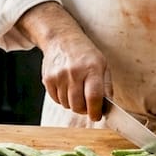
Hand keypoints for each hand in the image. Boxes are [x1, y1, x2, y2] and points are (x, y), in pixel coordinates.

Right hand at [17, 2, 107, 120]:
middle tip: (87, 105)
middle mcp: (74, 72)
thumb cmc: (86, 54)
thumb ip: (106, 87)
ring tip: (77, 90)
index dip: (96, 112)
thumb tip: (107, 108)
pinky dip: (63, 99)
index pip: (93, 97)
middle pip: (78, 105)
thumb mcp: (103, 65)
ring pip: (67, 105)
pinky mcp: (48, 79)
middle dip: (84, 110)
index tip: (97, 116)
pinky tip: (67, 87)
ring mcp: (59, 76)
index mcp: (92, 68)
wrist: (62, 39)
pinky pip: (56, 100)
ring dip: (73, 103)